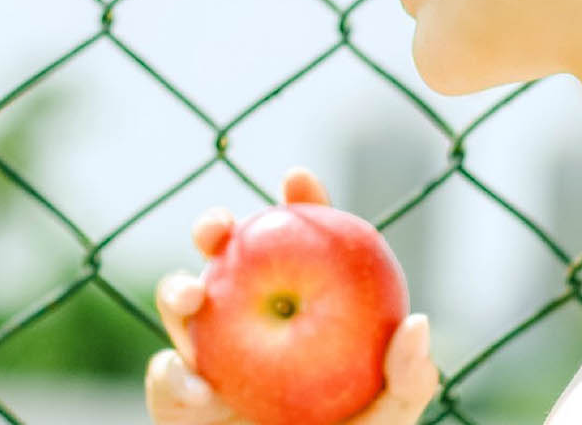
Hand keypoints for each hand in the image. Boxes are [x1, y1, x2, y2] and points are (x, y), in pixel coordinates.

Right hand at [146, 166, 440, 424]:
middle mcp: (248, 318)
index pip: (300, 242)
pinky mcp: (177, 398)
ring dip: (176, 289)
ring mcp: (208, 354)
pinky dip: (171, 375)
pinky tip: (189, 379)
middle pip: (223, 256)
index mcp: (300, 304)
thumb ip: (406, 378)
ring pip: (179, 303)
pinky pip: (166, 377)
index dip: (298, 204)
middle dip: (213, 226)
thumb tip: (416, 323)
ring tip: (193, 298)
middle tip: (222, 227)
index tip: (297, 179)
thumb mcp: (387, 417)